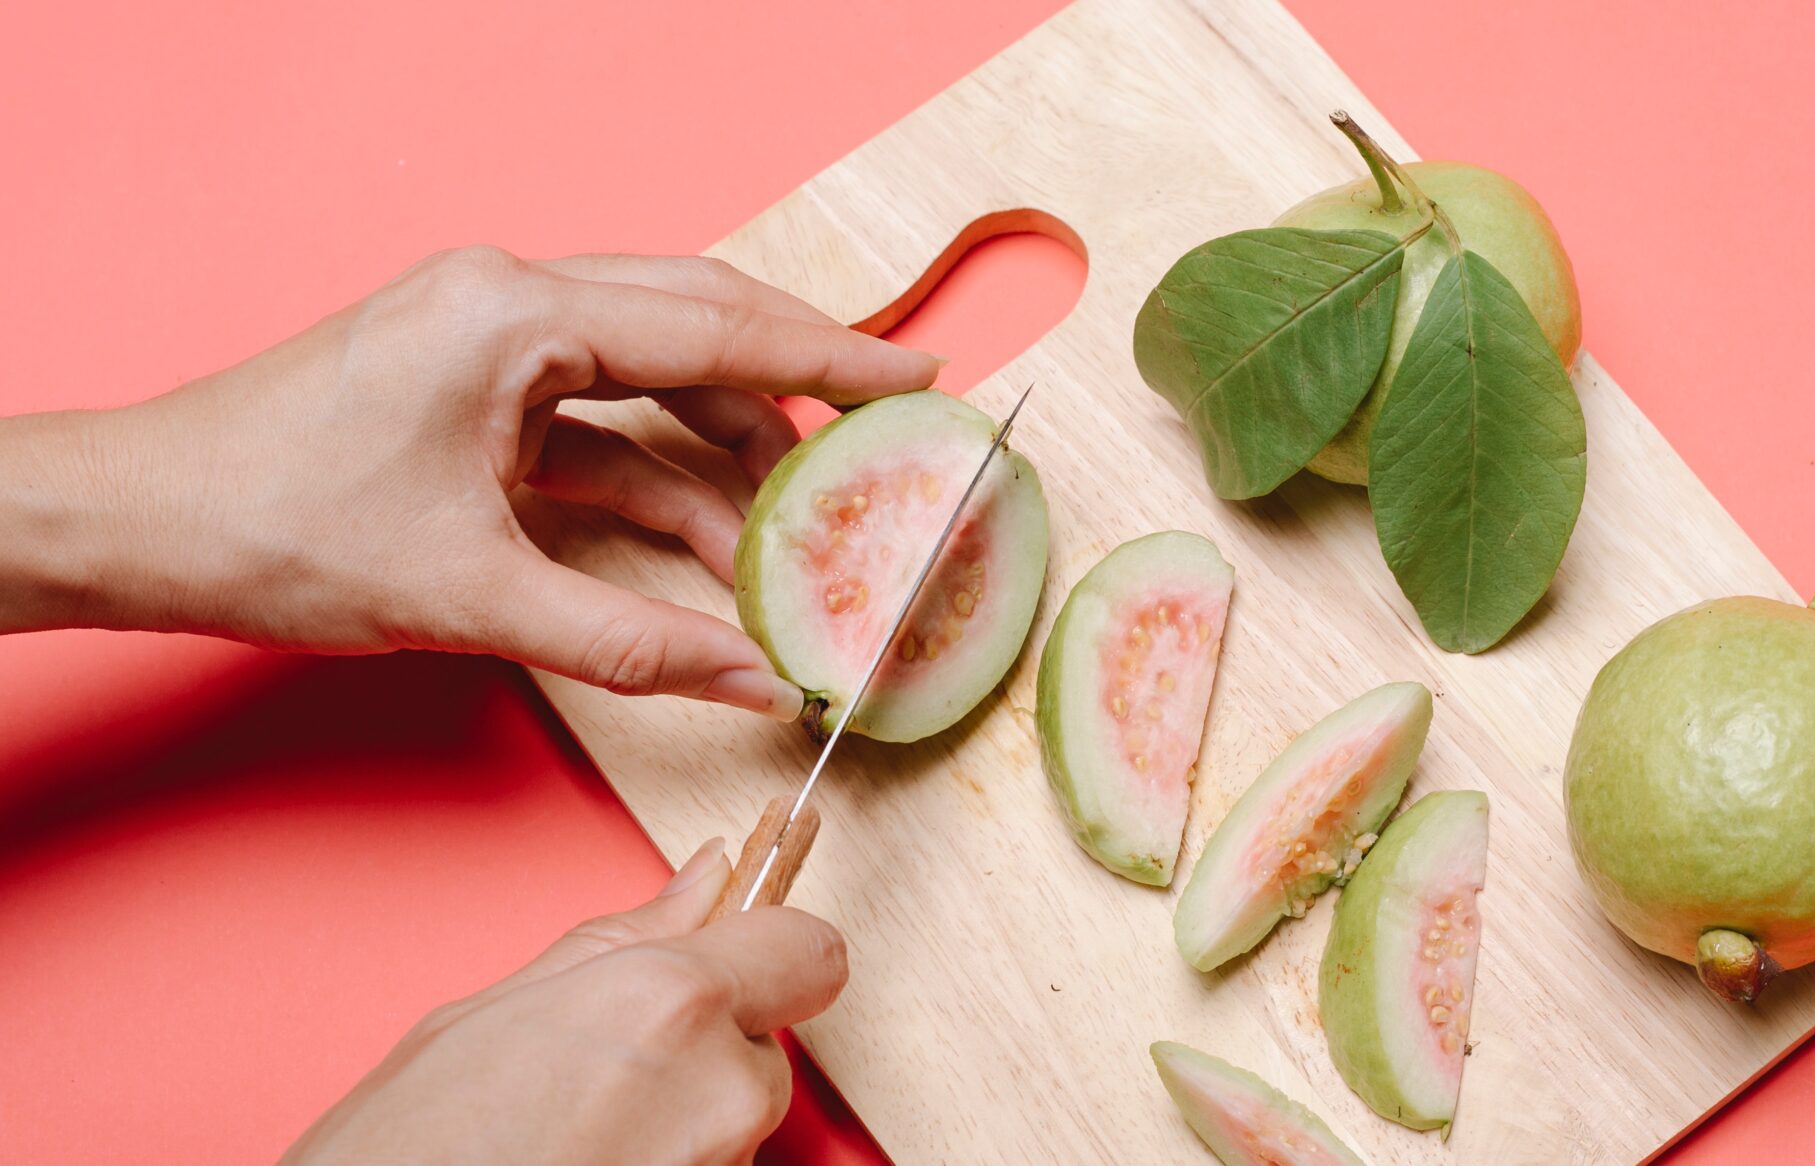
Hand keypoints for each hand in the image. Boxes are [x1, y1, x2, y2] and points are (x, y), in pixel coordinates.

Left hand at [0, 246, 941, 716]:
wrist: (142, 525)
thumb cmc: (279, 532)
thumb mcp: (476, 598)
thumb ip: (634, 642)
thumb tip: (757, 682)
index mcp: (516, 314)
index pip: (714, 325)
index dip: (830, 355)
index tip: (919, 372)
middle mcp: (511, 299)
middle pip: (696, 322)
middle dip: (795, 381)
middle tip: (887, 424)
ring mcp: (490, 336)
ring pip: (652, 370)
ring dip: (726, 444)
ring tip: (805, 519)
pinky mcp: (474, 385)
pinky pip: (598, 416)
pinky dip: (658, 471)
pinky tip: (714, 538)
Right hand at [282, 839, 848, 1165]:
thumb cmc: (397, 1158)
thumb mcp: (485, 1015)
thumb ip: (621, 940)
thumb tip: (707, 879)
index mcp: (669, 1004)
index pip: (807, 950)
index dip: (768, 947)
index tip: (741, 948)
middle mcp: (719, 1092)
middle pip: (763, 1044)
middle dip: (701, 1045)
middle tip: (598, 1066)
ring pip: (736, 1119)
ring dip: (678, 1116)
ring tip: (570, 1132)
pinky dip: (662, 1162)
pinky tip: (584, 1163)